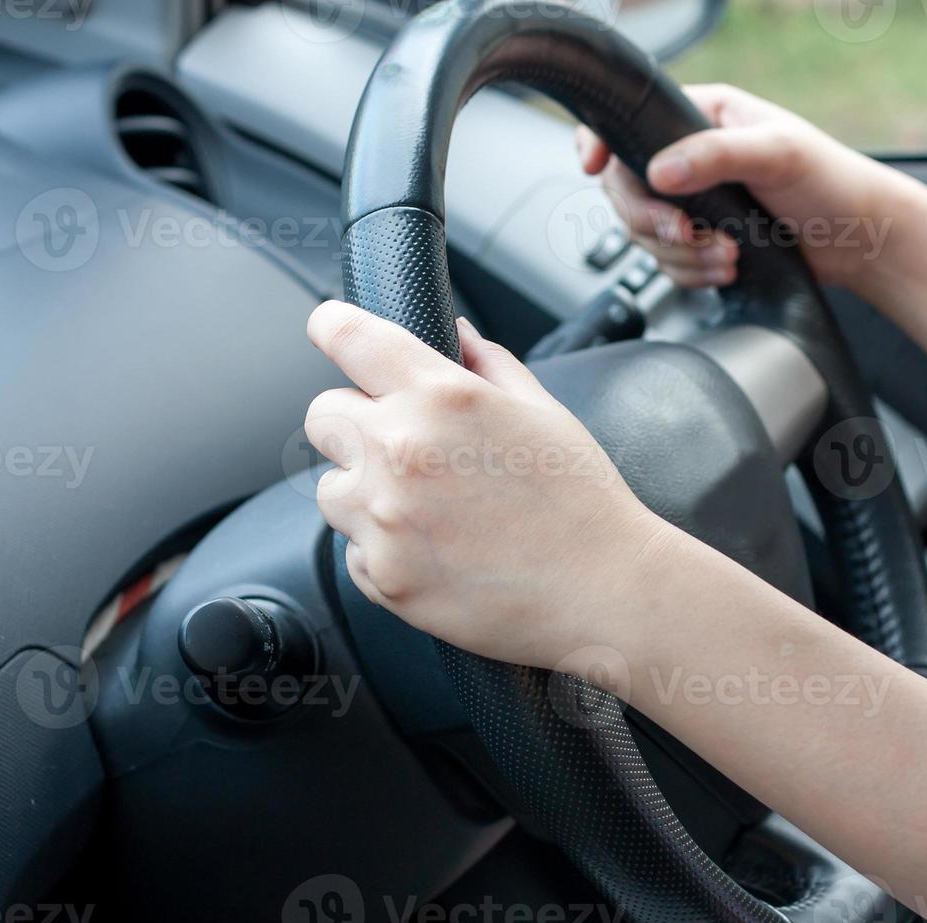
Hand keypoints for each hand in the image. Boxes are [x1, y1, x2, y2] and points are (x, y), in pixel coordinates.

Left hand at [303, 301, 678, 667]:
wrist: (604, 591)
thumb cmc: (583, 502)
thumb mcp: (544, 411)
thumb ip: (486, 363)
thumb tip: (453, 333)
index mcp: (440, 397)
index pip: (347, 336)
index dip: (334, 326)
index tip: (331, 330)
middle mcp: (400, 452)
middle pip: (323, 415)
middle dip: (355, 422)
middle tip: (403, 445)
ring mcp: (385, 519)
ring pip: (330, 489)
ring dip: (363, 491)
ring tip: (427, 509)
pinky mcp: (384, 577)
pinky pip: (352, 551)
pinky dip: (384, 549)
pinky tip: (439, 550)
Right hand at [577, 84, 898, 290]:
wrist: (860, 240)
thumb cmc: (832, 181)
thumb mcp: (778, 154)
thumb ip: (717, 155)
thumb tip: (660, 171)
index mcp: (701, 115)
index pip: (628, 123)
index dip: (600, 144)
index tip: (592, 168)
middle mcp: (689, 156)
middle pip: (625, 190)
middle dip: (655, 221)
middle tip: (690, 234)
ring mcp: (693, 202)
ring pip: (644, 235)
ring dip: (682, 255)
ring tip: (728, 255)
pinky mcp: (702, 241)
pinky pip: (668, 264)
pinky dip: (693, 273)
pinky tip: (728, 269)